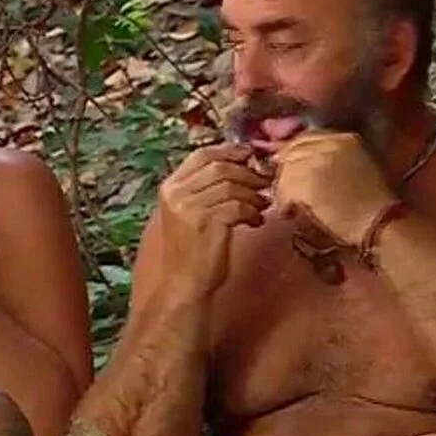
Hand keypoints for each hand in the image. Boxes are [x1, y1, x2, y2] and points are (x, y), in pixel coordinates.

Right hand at [155, 143, 270, 294]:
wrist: (183, 284)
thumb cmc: (191, 250)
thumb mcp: (189, 213)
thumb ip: (204, 189)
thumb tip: (240, 165)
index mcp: (170, 188)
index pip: (202, 155)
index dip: (231, 151)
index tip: (251, 156)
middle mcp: (176, 194)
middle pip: (220, 167)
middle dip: (248, 173)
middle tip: (265, 182)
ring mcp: (189, 208)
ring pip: (232, 185)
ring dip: (253, 194)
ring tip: (262, 205)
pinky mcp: (206, 223)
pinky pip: (238, 206)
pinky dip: (252, 212)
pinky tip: (254, 222)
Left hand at [270, 131, 396, 247]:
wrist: (378, 222)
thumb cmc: (373, 202)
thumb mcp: (358, 166)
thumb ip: (330, 158)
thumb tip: (299, 161)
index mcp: (345, 139)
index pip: (306, 138)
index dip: (293, 154)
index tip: (288, 168)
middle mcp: (330, 145)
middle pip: (292, 152)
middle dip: (286, 172)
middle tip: (286, 191)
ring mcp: (317, 162)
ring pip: (285, 171)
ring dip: (283, 190)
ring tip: (290, 205)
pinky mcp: (306, 182)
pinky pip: (283, 189)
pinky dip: (284, 202)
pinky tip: (290, 212)